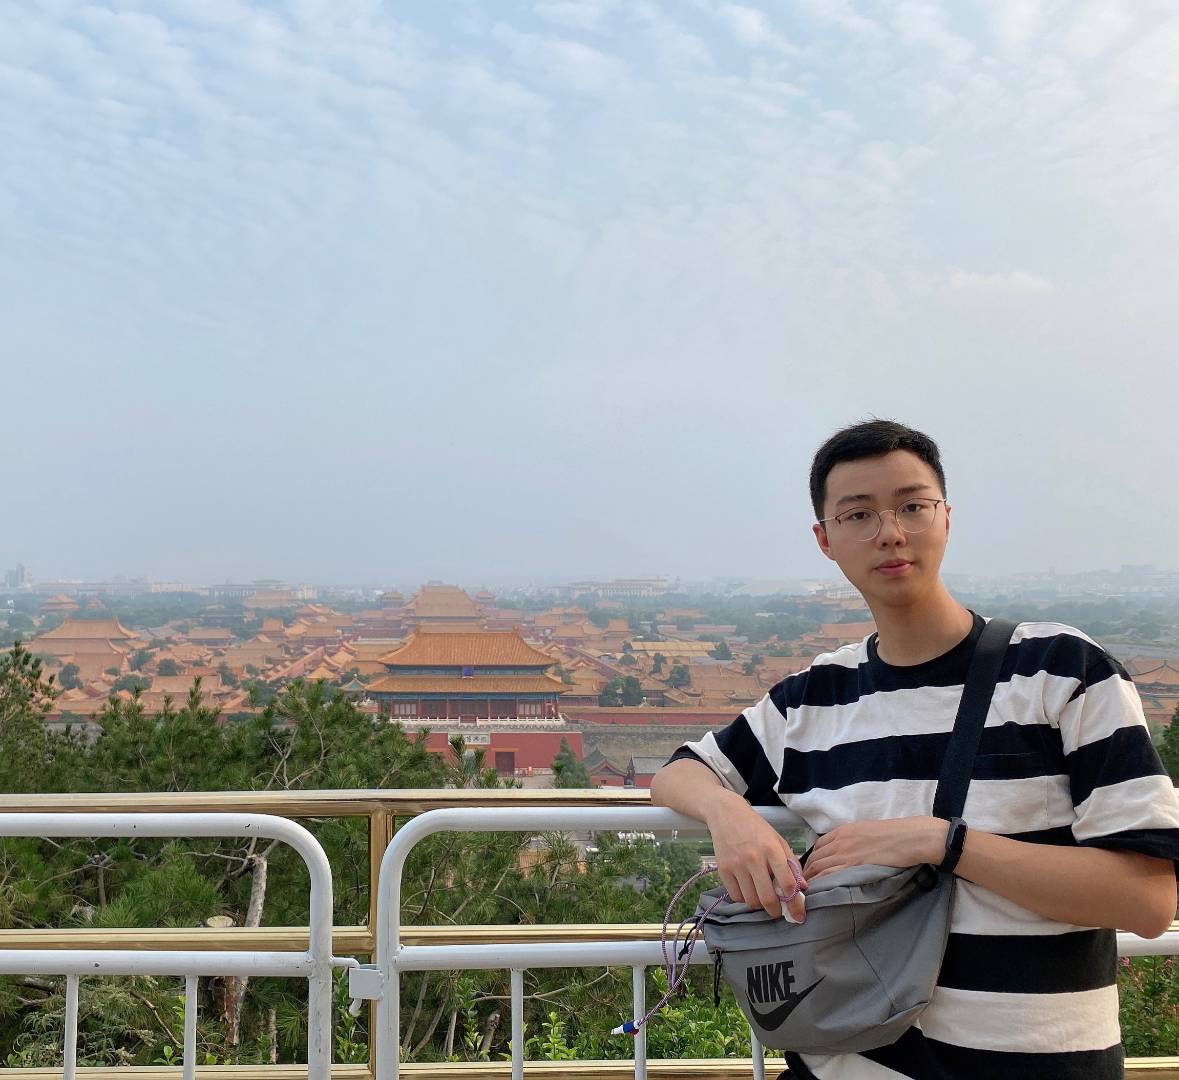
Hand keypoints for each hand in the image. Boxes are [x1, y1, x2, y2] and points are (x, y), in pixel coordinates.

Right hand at [704, 790, 806, 920]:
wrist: (727, 814)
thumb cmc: (756, 828)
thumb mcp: (778, 840)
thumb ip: (791, 863)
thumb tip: (802, 887)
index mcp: (772, 849)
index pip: (787, 883)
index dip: (795, 903)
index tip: (798, 914)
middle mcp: (754, 858)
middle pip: (767, 898)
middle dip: (776, 911)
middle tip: (778, 912)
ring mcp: (736, 865)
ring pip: (751, 900)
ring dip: (759, 904)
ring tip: (762, 897)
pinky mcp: (723, 870)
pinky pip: (736, 896)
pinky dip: (744, 898)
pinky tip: (748, 889)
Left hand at [805, 817, 944, 881]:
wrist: (908, 838)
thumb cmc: (893, 834)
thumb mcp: (865, 831)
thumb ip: (852, 840)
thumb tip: (846, 852)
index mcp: (842, 831)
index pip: (818, 847)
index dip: (811, 860)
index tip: (809, 871)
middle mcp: (839, 841)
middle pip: (815, 858)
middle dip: (806, 872)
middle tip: (804, 886)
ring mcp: (845, 853)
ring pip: (818, 867)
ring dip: (810, 880)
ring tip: (807, 892)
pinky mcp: (853, 865)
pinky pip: (829, 875)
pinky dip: (820, 883)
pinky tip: (817, 892)